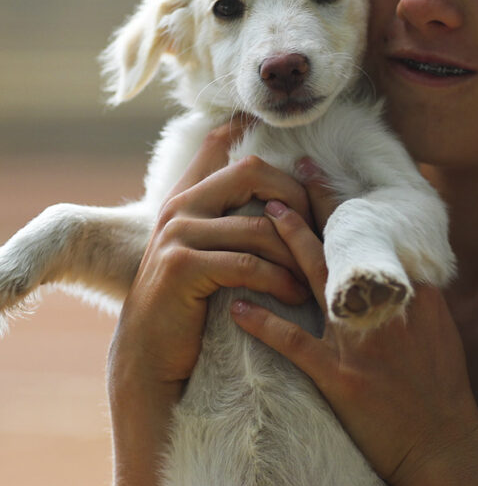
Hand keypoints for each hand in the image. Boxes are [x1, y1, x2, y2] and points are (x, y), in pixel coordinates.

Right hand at [107, 118, 320, 412]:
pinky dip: (279, 281)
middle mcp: (178, 206)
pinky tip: (294, 296)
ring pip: (259, 226)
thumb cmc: (190, 306)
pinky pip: (247, 264)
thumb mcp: (203, 253)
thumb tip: (277, 195)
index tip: (283, 136)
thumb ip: (226, 219)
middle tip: (320, 231)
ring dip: (296, 253)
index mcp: (185, 197)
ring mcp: (177, 233)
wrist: (149, 355)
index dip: (248, 129)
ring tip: (315, 277)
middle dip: (296, 197)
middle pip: (252, 172)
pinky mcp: (182, 266)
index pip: (217, 144)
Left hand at [230, 199, 477, 485]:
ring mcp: (359, 340)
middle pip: (341, 245)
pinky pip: (294, 344)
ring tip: (257, 217)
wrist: (443, 444)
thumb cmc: (443, 389)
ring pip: (314, 280)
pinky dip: (265, 324)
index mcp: (410, 292)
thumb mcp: (439, 329)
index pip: (370, 236)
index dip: (340, 202)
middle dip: (311, 205)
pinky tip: (238, 307)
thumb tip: (398, 261)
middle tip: (285, 172)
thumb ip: (417, 292)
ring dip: (284, 246)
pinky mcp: (339, 376)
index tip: (317, 173)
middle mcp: (383, 306)